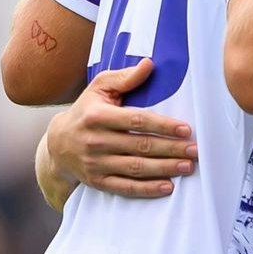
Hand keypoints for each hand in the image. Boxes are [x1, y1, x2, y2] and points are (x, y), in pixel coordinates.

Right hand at [45, 63, 195, 198]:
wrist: (57, 143)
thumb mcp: (99, 88)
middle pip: (140, 146)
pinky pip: (125, 187)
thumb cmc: (86, 111)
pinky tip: (168, 186)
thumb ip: (124, 78)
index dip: (162, 125)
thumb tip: (149, 64)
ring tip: (188, 166)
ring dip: (165, 168)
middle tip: (195, 150)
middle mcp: (95, 141)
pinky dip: (147, 189)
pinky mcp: (97, 181)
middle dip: (171, 149)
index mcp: (97, 116)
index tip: (186, 129)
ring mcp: (95, 163)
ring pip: (136, 168)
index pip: (136, 120)